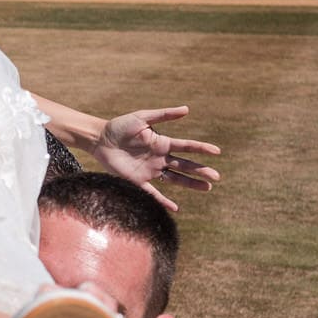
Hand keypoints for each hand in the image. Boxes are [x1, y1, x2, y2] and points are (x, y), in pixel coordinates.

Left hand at [90, 106, 220, 211]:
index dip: (201, 149)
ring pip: (175, 179)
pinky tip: (176, 208)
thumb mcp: (142, 117)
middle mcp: (160, 158)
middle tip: (216, 177)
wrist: (100, 139)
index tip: (217, 151)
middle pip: (185, 166)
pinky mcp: (137, 181)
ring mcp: (150, 170)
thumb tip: (187, 109)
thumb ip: (163, 115)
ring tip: (207, 188)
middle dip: (201, 171)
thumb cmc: (120, 126)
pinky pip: (153, 193)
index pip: (186, 147)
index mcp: (162, 143)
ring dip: (191, 184)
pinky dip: (164, 201)